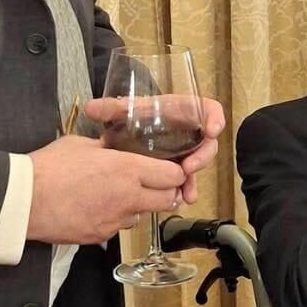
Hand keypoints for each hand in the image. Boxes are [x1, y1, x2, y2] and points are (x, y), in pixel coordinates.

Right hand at [28, 134, 187, 243]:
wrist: (23, 202)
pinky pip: (121, 226)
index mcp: (126, 169)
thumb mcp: (82, 144)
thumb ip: (107, 148)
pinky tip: (100, 206)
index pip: (173, 175)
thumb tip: (115, 148)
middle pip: (169, 200)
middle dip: (167, 191)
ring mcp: (115, 220)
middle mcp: (128, 197)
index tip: (171, 168)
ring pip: (144, 214)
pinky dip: (118, 217)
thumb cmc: (48, 168)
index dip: (175, 172)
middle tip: (156, 182)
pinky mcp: (101, 236)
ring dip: (141, 204)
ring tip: (121, 193)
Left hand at [79, 94, 226, 208]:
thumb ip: (111, 108)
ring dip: (194, 178)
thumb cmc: (135, 116)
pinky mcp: (180, 165)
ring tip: (187, 192)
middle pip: (206, 142)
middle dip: (202, 156)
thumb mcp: (125, 110)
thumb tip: (91, 108)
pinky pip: (188, 177)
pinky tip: (185, 199)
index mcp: (180, 111)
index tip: (212, 130)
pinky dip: (187, 188)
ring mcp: (186, 149)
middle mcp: (188, 131)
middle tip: (189, 168)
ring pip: (198, 163)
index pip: (207, 109)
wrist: (130, 130)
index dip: (214, 117)